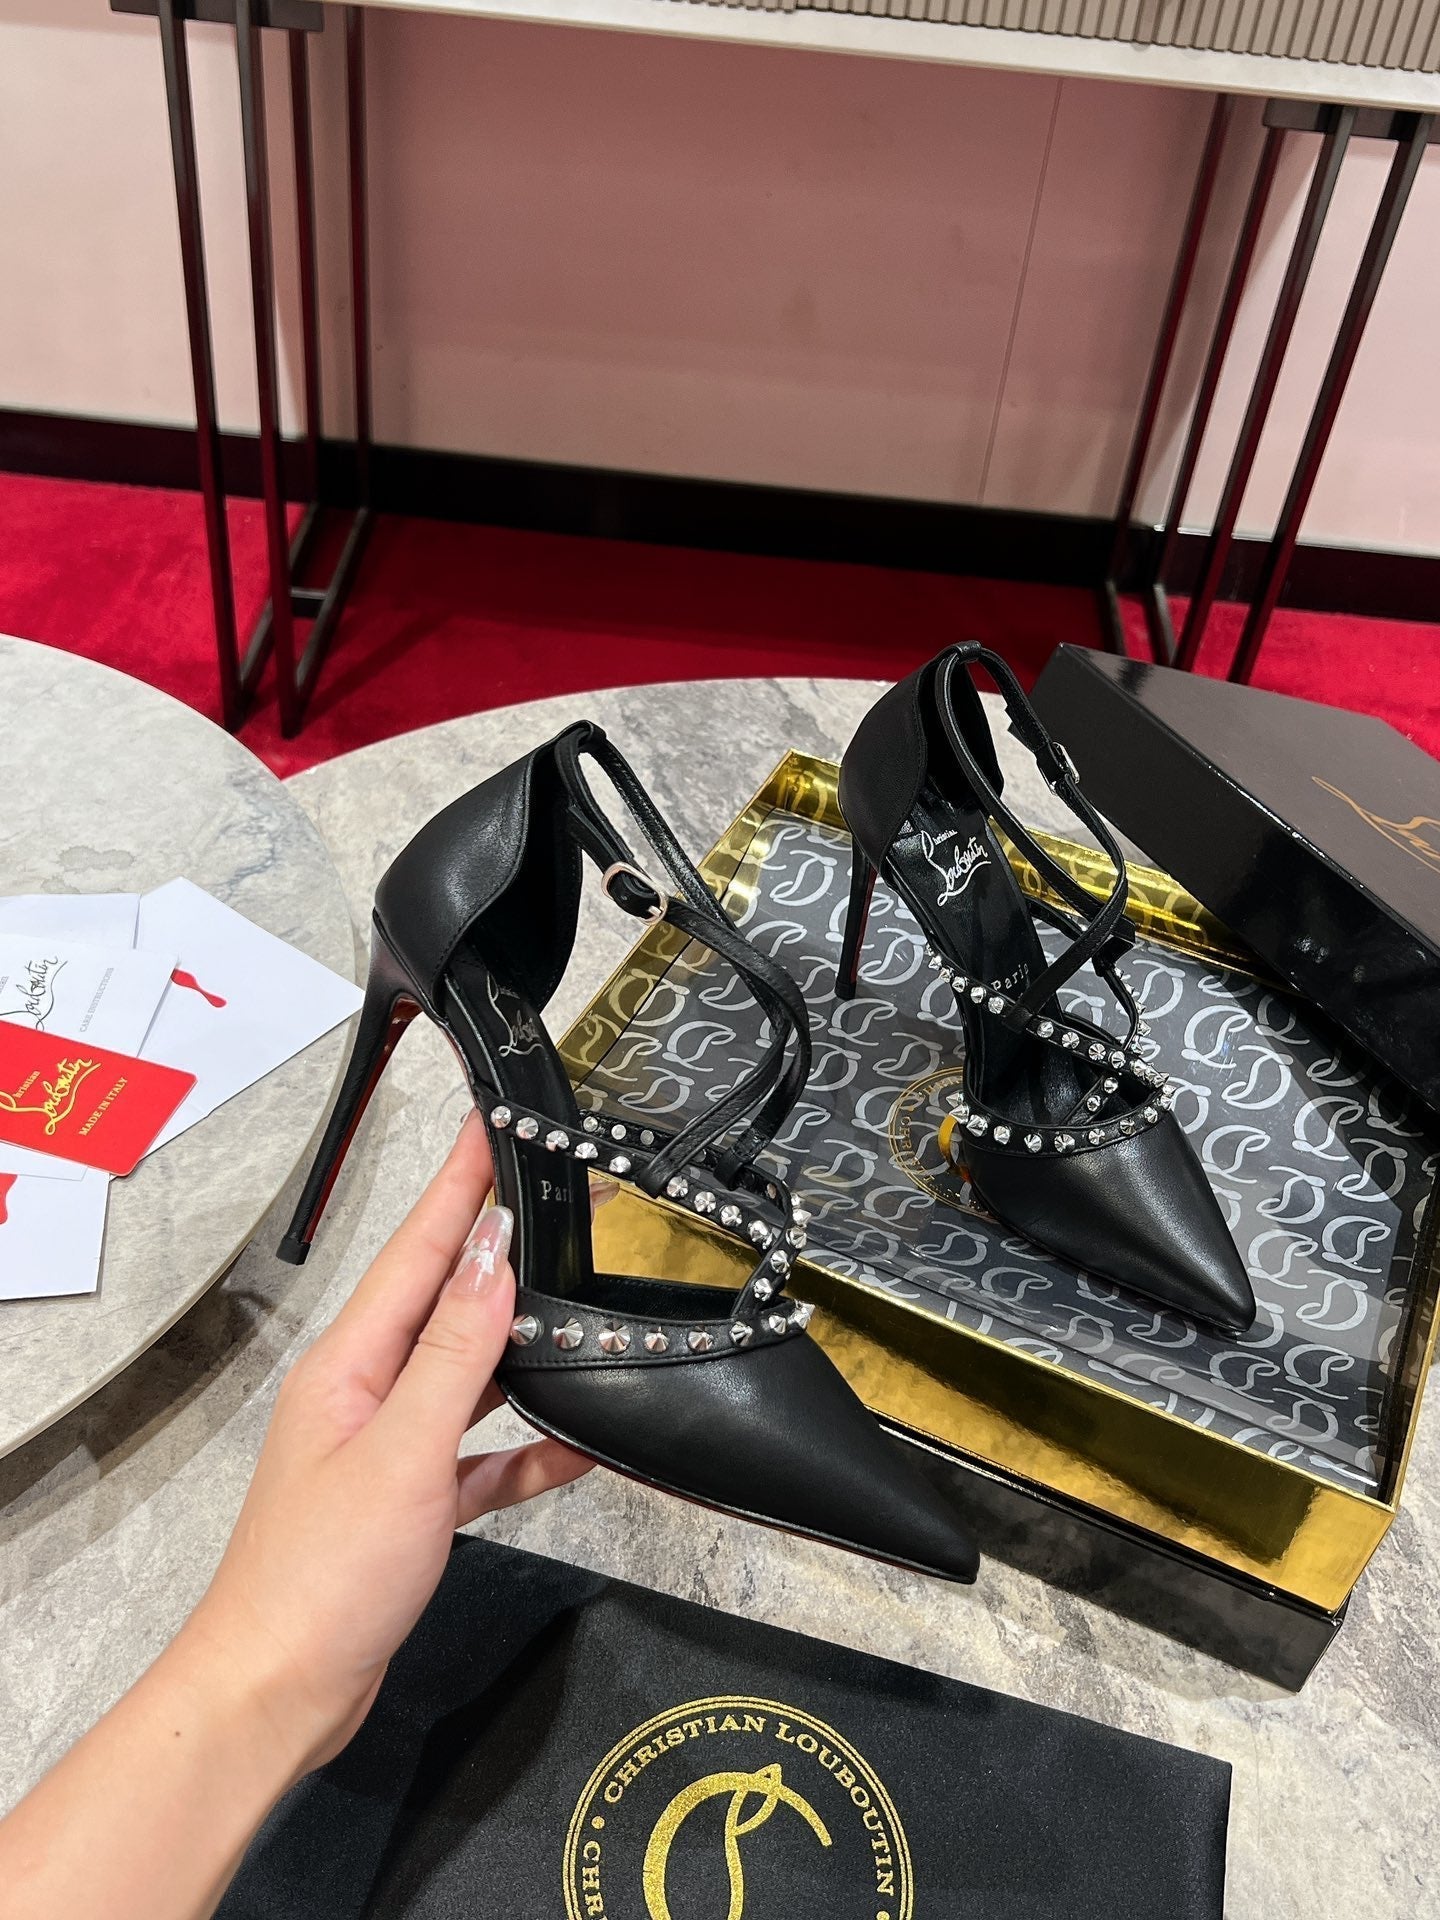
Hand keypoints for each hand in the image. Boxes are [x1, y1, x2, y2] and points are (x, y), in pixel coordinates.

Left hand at [182, 1112, 591, 1776]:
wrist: (279, 1692)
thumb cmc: (320, 1578)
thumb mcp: (402, 1453)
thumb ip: (454, 1354)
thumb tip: (495, 1260)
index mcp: (349, 1365)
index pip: (418, 1251)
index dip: (459, 1186)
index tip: (492, 1126)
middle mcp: (364, 1392)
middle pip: (445, 1300)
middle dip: (501, 1247)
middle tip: (558, 1199)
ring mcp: (387, 1447)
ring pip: (468, 1373)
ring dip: (521, 1342)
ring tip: (578, 1299)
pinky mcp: (411, 1502)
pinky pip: (481, 1456)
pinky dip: (528, 1448)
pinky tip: (579, 1446)